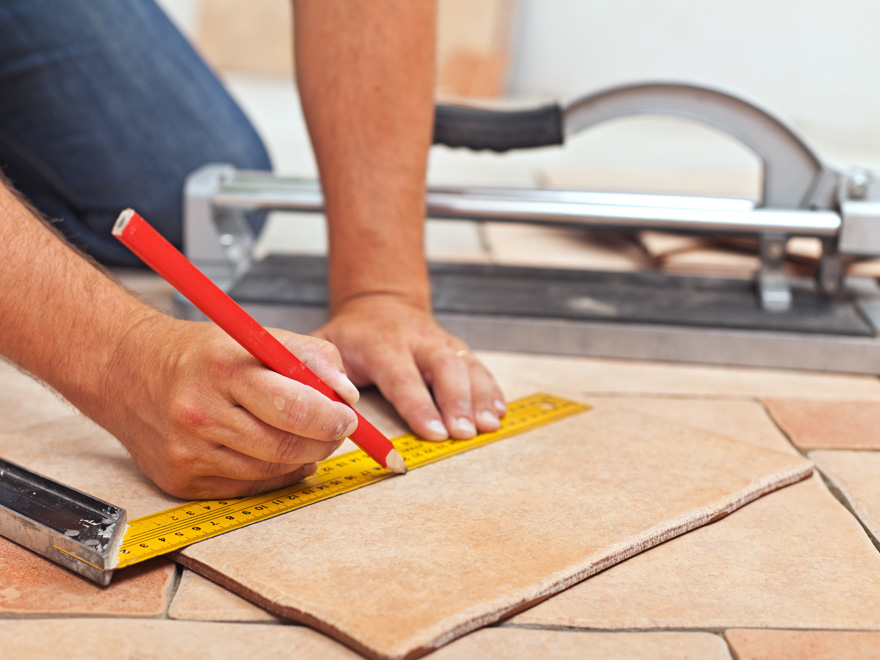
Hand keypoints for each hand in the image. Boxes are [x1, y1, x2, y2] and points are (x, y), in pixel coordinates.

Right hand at [106, 316, 358, 498]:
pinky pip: (247, 487)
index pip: (294, 405)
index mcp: (224, 368)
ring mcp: (188, 451)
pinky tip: (274, 454)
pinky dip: (272, 474)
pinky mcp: (180, 480)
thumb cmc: (200, 354)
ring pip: (271, 470)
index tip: (347, 417)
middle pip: (286, 446)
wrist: (127, 371)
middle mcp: (200, 412)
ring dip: (300, 458)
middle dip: (324, 441)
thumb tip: (347, 395)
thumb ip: (311, 357)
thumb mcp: (256, 337)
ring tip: (302, 436)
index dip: (331, 418)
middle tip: (335, 430)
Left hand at [313, 294, 506, 440]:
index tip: (433, 432)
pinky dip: (491, 390)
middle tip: (464, 433)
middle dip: (457, 401)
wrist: (380, 304)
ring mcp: (440, 342)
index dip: (419, 405)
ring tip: (487, 426)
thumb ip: (323, 372)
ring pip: (466, 366)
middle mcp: (417, 340)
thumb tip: (331, 405)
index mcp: (382, 343)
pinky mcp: (456, 348)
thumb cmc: (352, 335)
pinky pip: (478, 367)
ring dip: (480, 397)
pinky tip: (498, 412)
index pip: (402, 376)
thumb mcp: (325, 345)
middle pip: (444, 367)